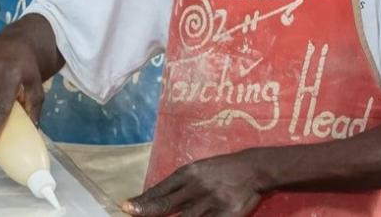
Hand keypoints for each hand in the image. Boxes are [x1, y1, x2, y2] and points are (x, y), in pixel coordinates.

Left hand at [123, 152, 263, 216]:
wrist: (254, 169)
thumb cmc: (220, 170)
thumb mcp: (198, 170)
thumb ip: (179, 184)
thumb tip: (152, 198)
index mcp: (188, 173)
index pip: (160, 189)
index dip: (143, 199)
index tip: (126, 206)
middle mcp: (196, 187)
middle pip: (167, 203)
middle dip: (147, 211)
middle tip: (130, 214)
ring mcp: (211, 202)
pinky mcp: (226, 214)